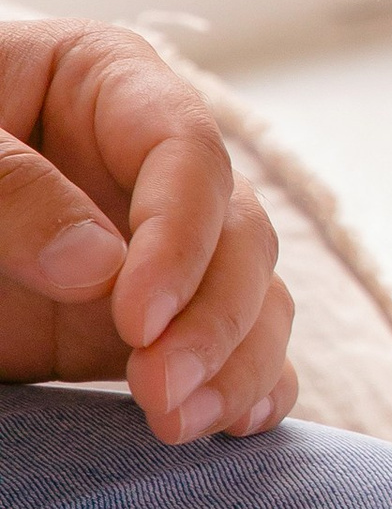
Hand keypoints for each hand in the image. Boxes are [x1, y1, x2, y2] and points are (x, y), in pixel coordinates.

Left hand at [0, 18, 296, 441]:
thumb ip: (6, 192)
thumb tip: (99, 269)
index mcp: (108, 85)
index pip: (186, 149)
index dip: (179, 236)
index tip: (136, 318)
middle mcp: (152, 167)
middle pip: (238, 230)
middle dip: (215, 316)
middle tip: (160, 391)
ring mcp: (157, 247)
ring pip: (251, 293)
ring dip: (235, 361)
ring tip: (181, 423)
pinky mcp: (146, 321)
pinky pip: (232, 345)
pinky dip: (248, 383)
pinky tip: (233, 421)